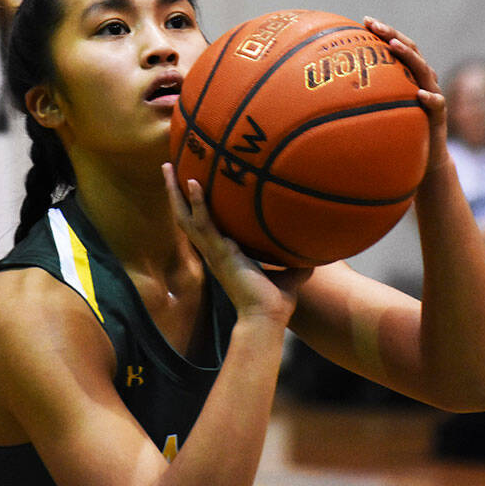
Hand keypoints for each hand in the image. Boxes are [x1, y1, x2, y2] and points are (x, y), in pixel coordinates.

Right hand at [163, 163, 309, 325]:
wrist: (267, 318)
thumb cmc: (274, 302)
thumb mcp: (288, 275)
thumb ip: (294, 261)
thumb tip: (315, 252)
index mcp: (223, 254)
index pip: (203, 225)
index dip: (194, 206)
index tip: (189, 185)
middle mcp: (213, 250)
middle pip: (186, 216)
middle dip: (175, 193)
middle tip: (168, 168)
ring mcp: (213, 251)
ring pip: (186, 216)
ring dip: (176, 192)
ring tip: (169, 167)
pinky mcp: (219, 252)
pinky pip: (203, 222)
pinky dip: (197, 202)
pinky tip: (192, 182)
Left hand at [364, 16, 448, 171]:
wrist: (424, 160)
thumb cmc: (397, 133)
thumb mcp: (378, 112)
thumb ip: (363, 98)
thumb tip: (325, 94)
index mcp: (409, 76)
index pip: (398, 47)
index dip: (385, 32)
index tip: (365, 21)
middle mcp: (423, 81)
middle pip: (411, 51)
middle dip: (393, 35)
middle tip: (375, 25)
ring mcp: (433, 96)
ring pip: (425, 72)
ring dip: (410, 57)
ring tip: (394, 46)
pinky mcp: (439, 117)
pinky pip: (437, 105)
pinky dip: (430, 98)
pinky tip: (420, 94)